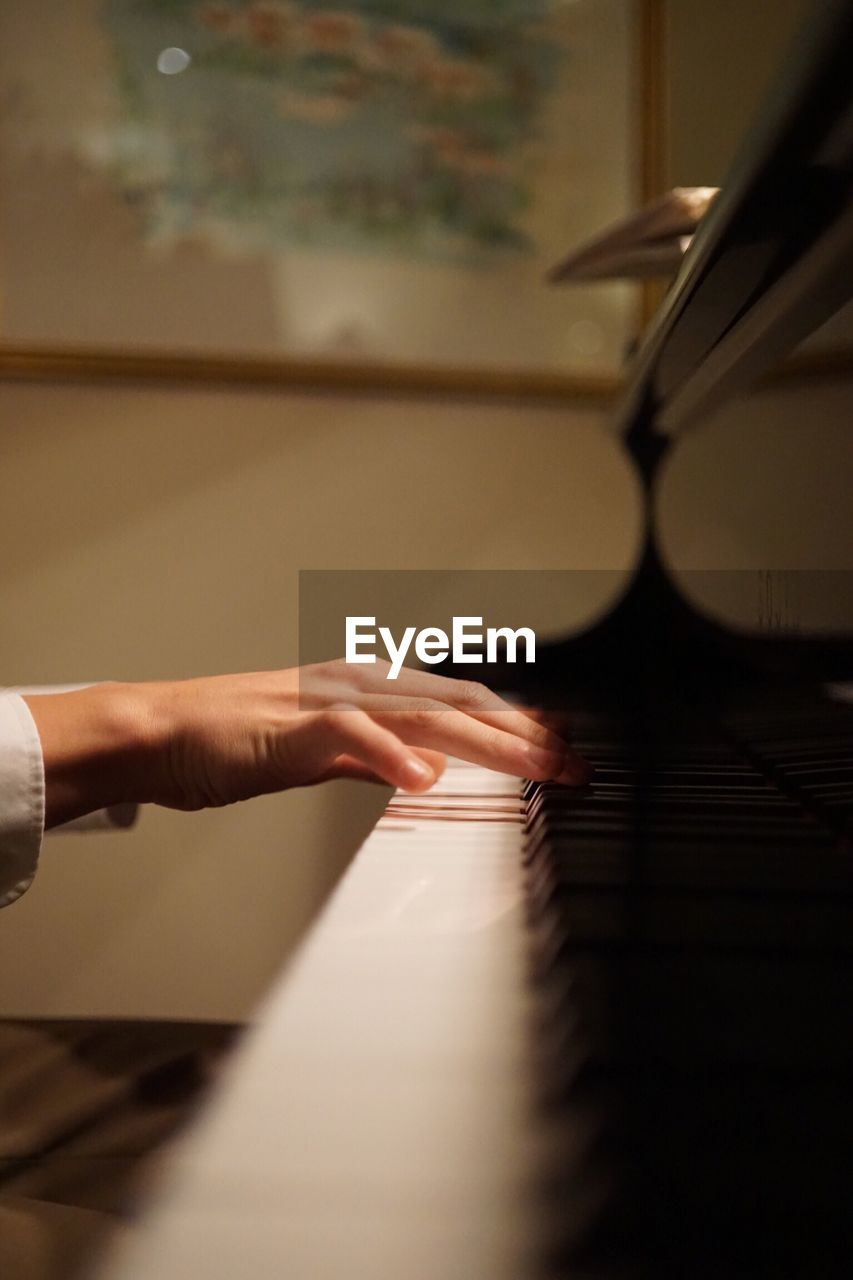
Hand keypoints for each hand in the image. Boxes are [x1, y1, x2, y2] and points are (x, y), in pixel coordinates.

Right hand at [143, 660, 589, 808]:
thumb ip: (378, 758)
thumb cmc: (237, 742)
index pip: (462, 704)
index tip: (564, 756)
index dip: (517, 728)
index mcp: (371, 690)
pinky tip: (425, 778)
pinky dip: (390, 753)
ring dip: (486, 741)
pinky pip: (350, 735)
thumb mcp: (325, 755)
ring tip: (536, 768)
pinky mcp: (291, 725)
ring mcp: (328, 700)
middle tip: (576, 768)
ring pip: (423, 713)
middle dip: (525, 737)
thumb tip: (430, 770)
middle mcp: (360, 685)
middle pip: (461, 706)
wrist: (164, 730)